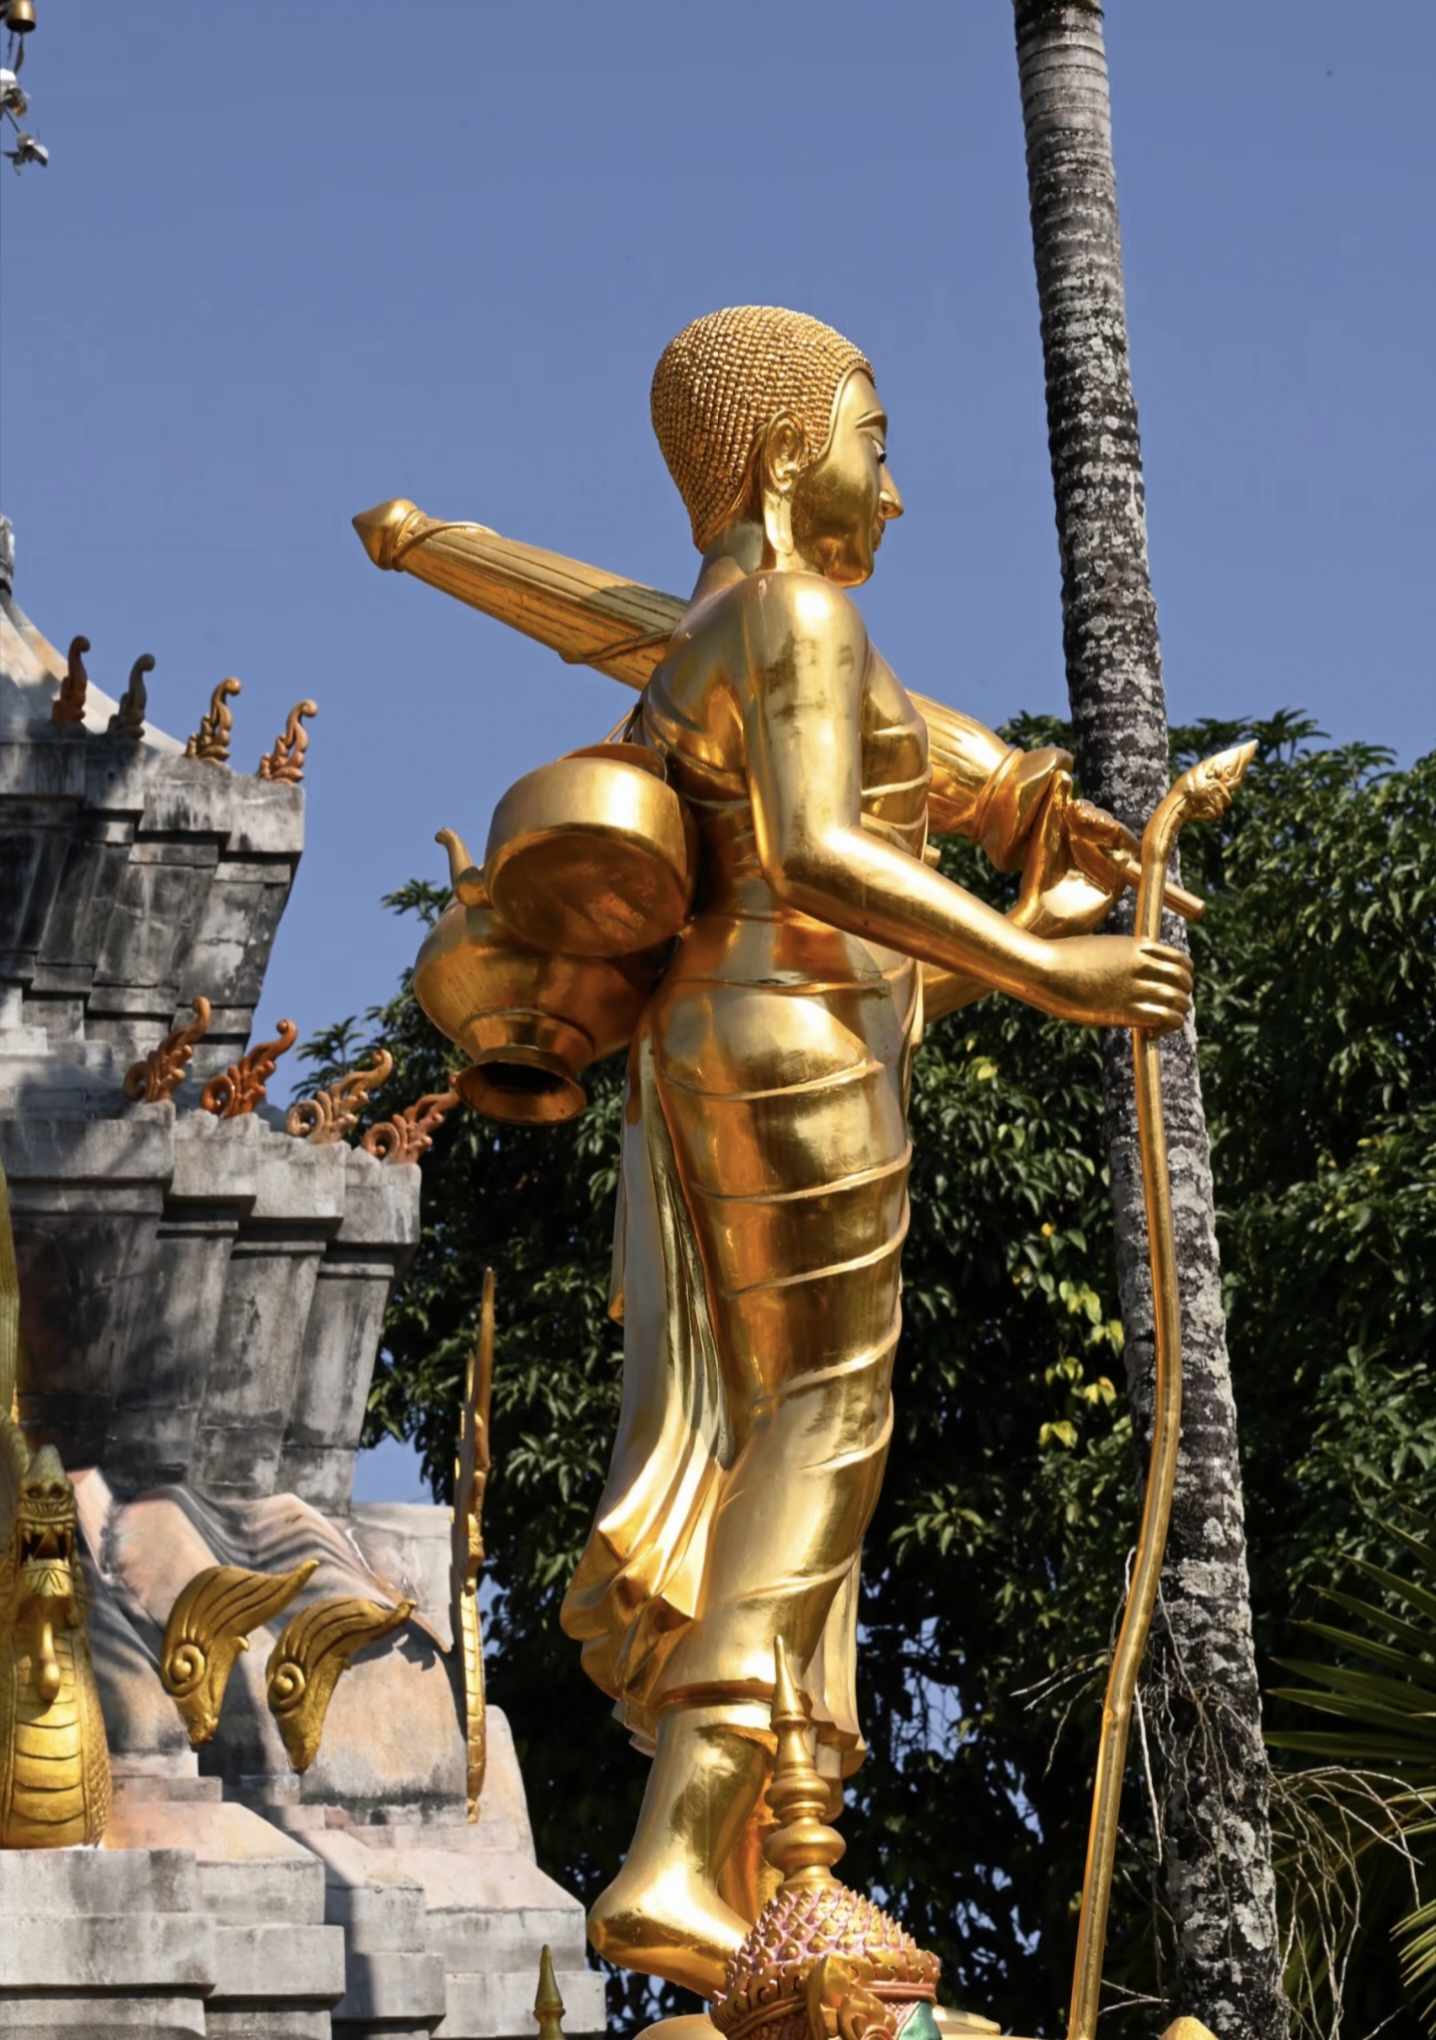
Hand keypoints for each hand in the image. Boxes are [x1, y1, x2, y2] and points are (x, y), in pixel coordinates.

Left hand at [1012, 776, 1135, 938]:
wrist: (1040, 913)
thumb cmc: (1038, 877)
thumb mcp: (1046, 837)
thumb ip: (1054, 807)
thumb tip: (1063, 774)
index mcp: (1083, 838)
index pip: (1096, 817)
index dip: (1089, 812)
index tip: (1075, 809)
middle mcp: (1098, 851)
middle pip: (1110, 827)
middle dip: (1098, 819)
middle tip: (1080, 814)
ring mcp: (1109, 868)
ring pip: (1120, 842)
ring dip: (1107, 830)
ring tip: (1087, 826)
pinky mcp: (1116, 885)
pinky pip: (1126, 865)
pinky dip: (1116, 855)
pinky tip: (1101, 850)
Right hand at [1035, 933, 1192, 1032]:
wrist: (1044, 967)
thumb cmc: (1061, 958)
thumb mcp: (1098, 948)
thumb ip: (1119, 958)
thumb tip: (1119, 971)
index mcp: (1137, 946)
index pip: (1181, 961)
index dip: (1181, 976)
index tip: (1170, 987)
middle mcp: (1143, 964)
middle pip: (1184, 981)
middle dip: (1181, 995)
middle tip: (1167, 1007)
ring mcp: (1136, 987)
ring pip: (1180, 1001)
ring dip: (1176, 1012)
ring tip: (1160, 1022)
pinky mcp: (1127, 1010)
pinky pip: (1166, 1018)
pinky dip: (1166, 1026)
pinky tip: (1151, 1031)